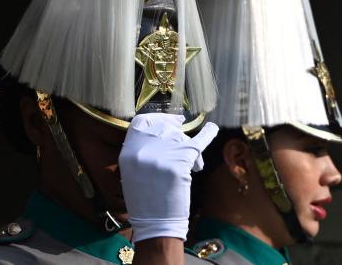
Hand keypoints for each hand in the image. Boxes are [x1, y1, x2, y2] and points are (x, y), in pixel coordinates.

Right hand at [119, 113, 218, 241]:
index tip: (169, 121)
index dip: (157, 119)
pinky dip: (208, 134)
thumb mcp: (131, 171)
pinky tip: (212, 128)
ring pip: (181, 138)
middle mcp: (144, 148)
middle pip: (164, 127)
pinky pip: (198, 142)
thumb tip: (161, 131)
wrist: (155, 223)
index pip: (142, 121)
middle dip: (175, 131)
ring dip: (187, 148)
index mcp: (128, 151)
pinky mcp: (181, 161)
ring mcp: (163, 153)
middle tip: (182, 137)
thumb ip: (140, 149)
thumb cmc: (144, 200)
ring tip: (191, 164)